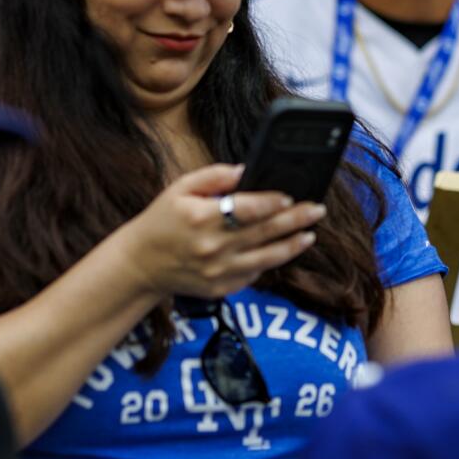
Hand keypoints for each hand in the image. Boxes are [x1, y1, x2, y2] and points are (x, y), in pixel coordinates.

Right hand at [121, 163, 325, 299]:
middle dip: (296, 220)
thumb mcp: (179, 188)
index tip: (291, 197)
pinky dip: (269, 262)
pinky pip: (253, 274)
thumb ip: (213, 176)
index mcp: (201, 218)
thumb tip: (245, 170)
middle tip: (317, 210)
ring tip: (310, 234)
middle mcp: (212, 247)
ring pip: (267, 258)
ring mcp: (217, 271)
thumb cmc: (162, 221)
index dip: (273, 202)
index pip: (248, 209)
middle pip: (265, 232)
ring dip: (292, 245)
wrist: (140, 264)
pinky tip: (282, 249)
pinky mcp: (221, 288)